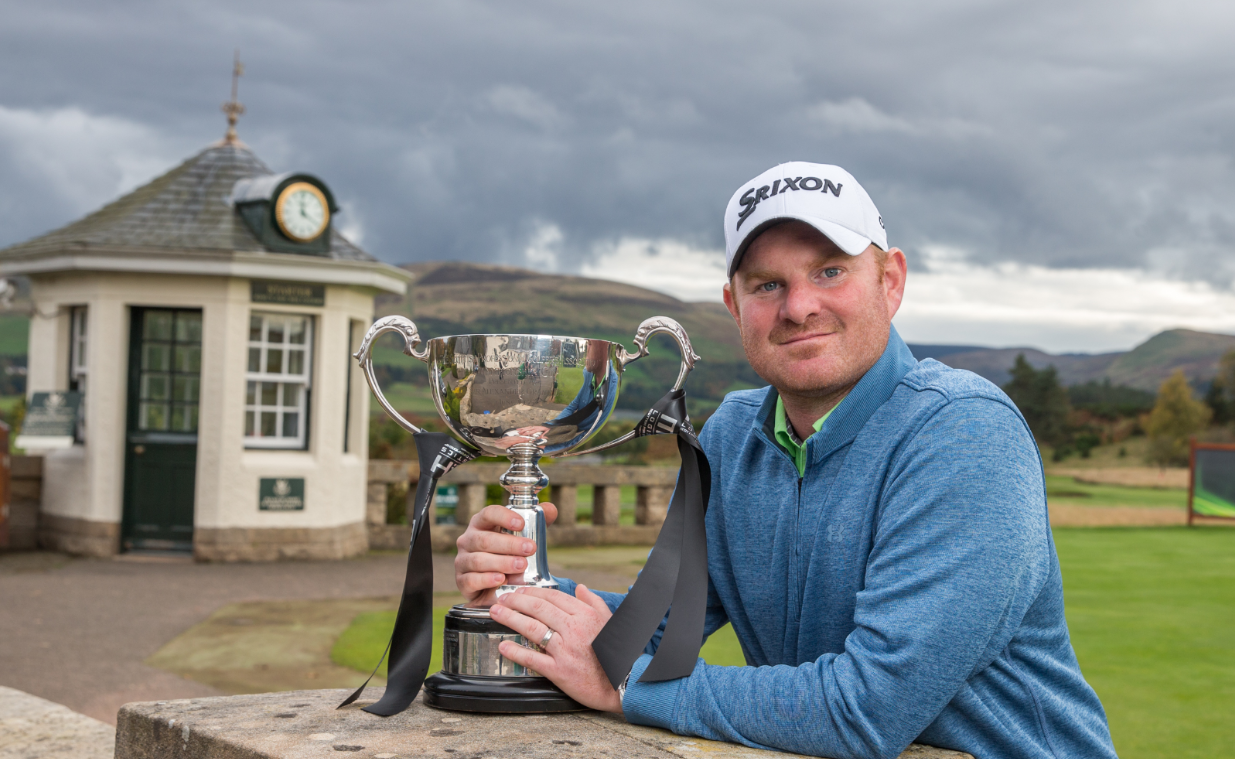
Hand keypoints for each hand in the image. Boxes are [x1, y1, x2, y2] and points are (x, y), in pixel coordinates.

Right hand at [454, 502, 558, 606]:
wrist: (496, 585)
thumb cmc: (507, 554)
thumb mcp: (522, 537)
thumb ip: (537, 522)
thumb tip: (551, 509)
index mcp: (481, 524)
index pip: (488, 514)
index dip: (504, 517)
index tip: (521, 524)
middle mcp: (468, 540)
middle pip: (485, 539)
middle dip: (509, 544)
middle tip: (530, 549)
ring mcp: (462, 561)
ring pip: (478, 560)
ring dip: (501, 563)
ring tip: (521, 565)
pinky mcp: (461, 581)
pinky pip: (471, 580)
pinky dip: (486, 580)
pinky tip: (500, 579)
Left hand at [491, 585, 620, 712]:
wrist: (621, 683)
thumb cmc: (615, 652)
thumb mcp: (609, 621)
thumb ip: (594, 602)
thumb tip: (581, 588)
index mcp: (586, 615)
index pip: (553, 597)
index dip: (533, 592)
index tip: (520, 591)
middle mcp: (574, 629)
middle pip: (539, 608)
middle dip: (516, 601)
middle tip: (502, 598)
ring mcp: (566, 650)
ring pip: (532, 628)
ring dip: (510, 618)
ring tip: (496, 613)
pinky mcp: (559, 671)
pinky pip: (533, 658)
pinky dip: (516, 652)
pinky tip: (504, 646)